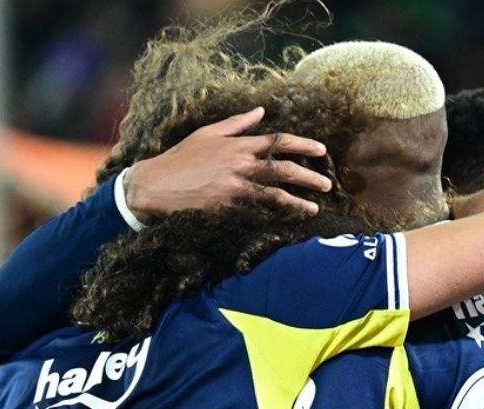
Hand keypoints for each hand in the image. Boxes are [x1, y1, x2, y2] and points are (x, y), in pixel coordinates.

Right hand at [124, 106, 332, 219]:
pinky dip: (274, 216)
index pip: (278, 141)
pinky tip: (288, 221)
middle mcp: (240, 165)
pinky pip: (258, 212)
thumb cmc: (181, 158)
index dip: (303, 145)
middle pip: (283, 169)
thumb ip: (237, 124)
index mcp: (238, 145)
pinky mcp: (228, 208)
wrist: (156, 185)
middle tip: (327, 184)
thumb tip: (260, 112)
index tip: (321, 150)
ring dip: (298, 202)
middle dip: (309, 177)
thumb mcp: (208, 134)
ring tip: (315, 208)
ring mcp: (235, 189)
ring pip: (275, 195)